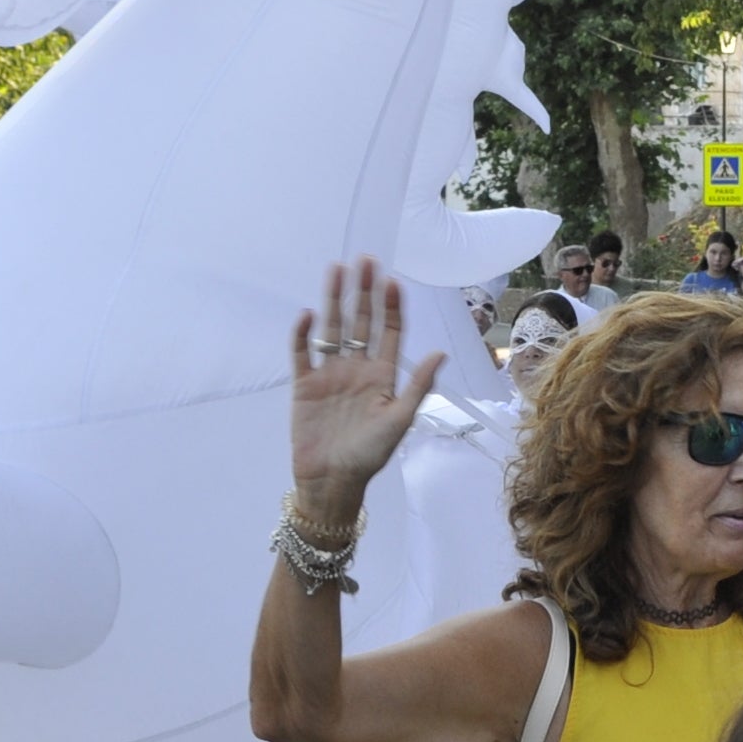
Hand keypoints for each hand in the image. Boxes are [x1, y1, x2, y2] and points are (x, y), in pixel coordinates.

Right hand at [289, 262, 445, 520]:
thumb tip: (440, 353)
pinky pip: (302, 353)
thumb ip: (418, 386)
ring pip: (333, 329)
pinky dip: (303, 334)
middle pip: (360, 322)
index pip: (388, 332)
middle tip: (365, 260)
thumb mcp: (399, 420)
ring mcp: (329, 373)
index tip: (392, 281)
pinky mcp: (304, 384)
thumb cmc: (370, 454)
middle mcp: (356, 368)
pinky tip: (309, 314)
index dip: (391, 307)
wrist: (331, 480)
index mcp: (382, 375)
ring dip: (334, 300)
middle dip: (363, 292)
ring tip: (337, 270)